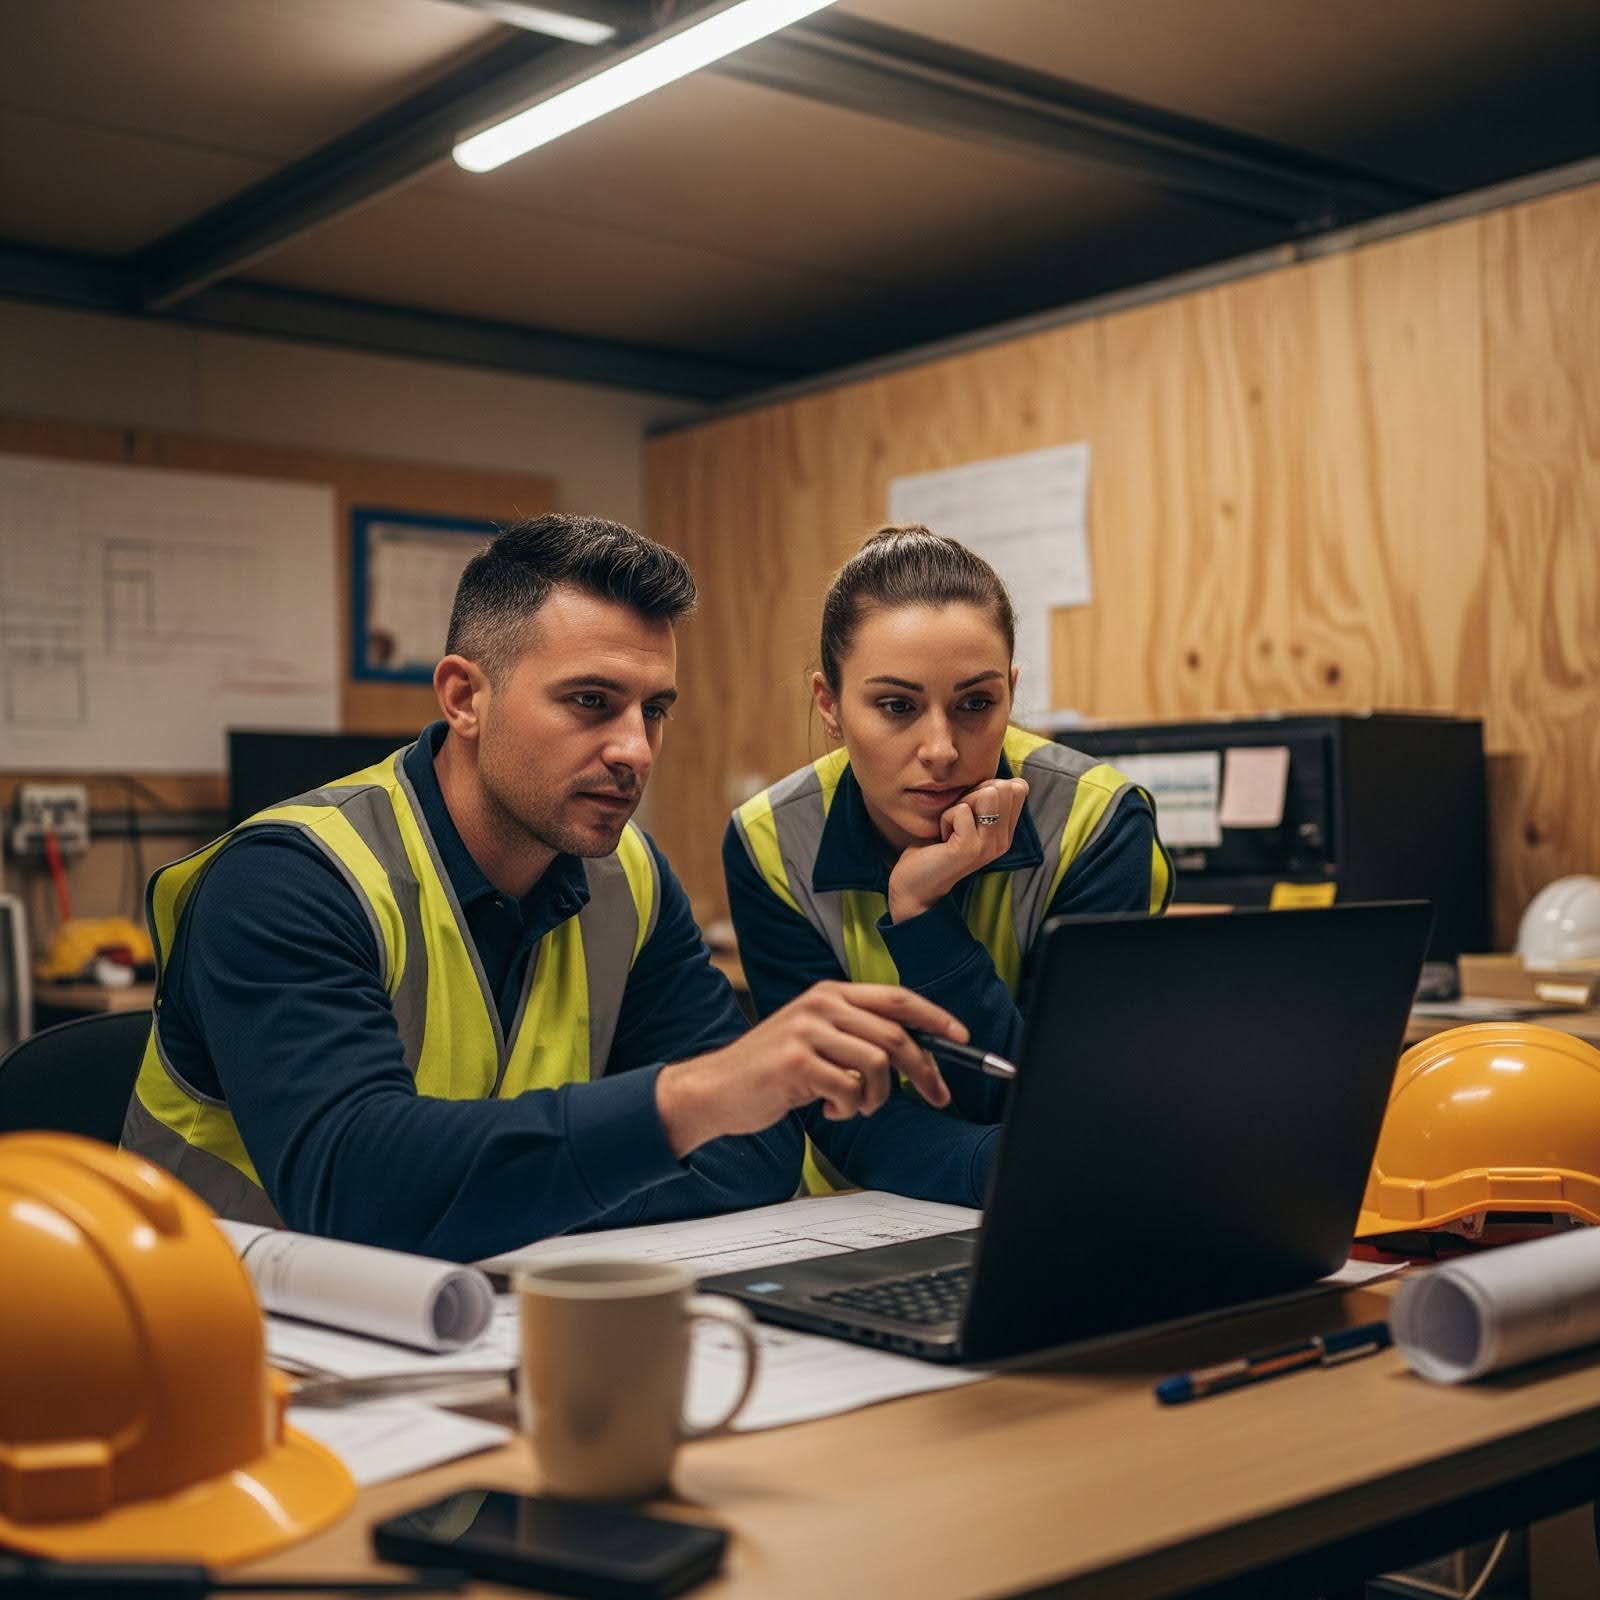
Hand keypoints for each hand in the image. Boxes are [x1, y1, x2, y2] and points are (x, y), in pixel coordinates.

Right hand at [655, 982, 966, 1156]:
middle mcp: (820, 1005)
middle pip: (896, 1035)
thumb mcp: (816, 1039)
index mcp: (829, 993)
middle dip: (925, 1071)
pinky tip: (827, 1109)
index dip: (936, 1017)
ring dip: (876, 1098)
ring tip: (855, 1105)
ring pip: (878, 1065)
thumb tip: (918, 1053)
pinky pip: (850, 1090)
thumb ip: (858, 1036)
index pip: (897, 998)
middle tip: (937, 1095)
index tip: (963, 1038)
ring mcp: (807, 1031)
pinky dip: (848, 1108)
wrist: (716, 1089)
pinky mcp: (796, 1063)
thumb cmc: (771, 1071)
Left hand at [886, 778, 1028, 922]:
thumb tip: (1012, 781)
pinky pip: (960, 810)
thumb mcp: (968, 817)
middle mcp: (1004, 841)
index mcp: (1006, 832)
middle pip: (1001, 787)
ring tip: (951, 829)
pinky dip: (945, 818)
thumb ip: (986, 800)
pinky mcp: (970, 848)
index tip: (969, 811)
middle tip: (957, 822)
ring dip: (960, 805)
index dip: (987, 787)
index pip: (1017, 788)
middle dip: (972, 795)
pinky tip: (943, 838)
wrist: (916, 884)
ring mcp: (989, 846)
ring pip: (986, 795)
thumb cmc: (937, 846)